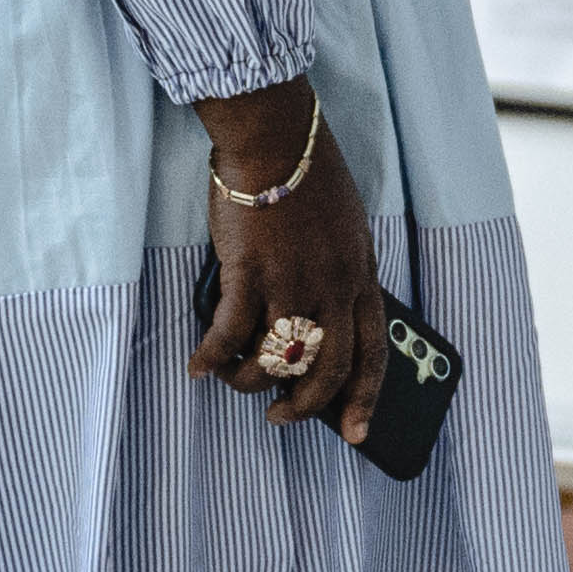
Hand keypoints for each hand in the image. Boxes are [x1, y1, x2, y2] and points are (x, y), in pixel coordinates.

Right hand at [189, 80, 389, 443]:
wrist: (274, 137)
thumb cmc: (307, 178)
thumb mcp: (345, 230)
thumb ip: (339, 276)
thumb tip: (319, 325)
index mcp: (361, 276)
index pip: (373, 352)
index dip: (365, 399)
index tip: (356, 434)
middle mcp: (333, 286)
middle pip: (325, 370)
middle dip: (302, 406)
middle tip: (280, 418)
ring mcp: (292, 282)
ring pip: (275, 359)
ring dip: (250, 380)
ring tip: (233, 378)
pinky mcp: (249, 274)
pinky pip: (229, 335)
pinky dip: (212, 357)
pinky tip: (199, 366)